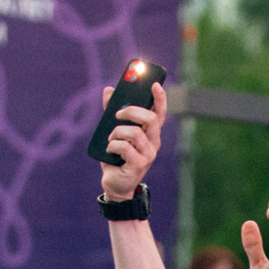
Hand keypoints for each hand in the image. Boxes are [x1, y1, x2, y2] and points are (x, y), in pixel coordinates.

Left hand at [100, 82, 166, 200]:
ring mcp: (148, 154)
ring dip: (117, 132)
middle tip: (118, 114)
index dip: (160, 98)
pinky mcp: (139, 165)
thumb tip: (108, 90)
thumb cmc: (117, 157)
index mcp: (150, 133)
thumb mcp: (114, 131)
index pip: (160, 113)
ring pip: (135, 133)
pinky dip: (113, 146)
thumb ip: (112, 111)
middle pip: (150, 118)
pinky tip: (109, 150)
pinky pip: (125, 147)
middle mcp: (153, 142)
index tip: (155, 84)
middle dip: (131, 111)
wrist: (116, 184)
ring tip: (111, 139)